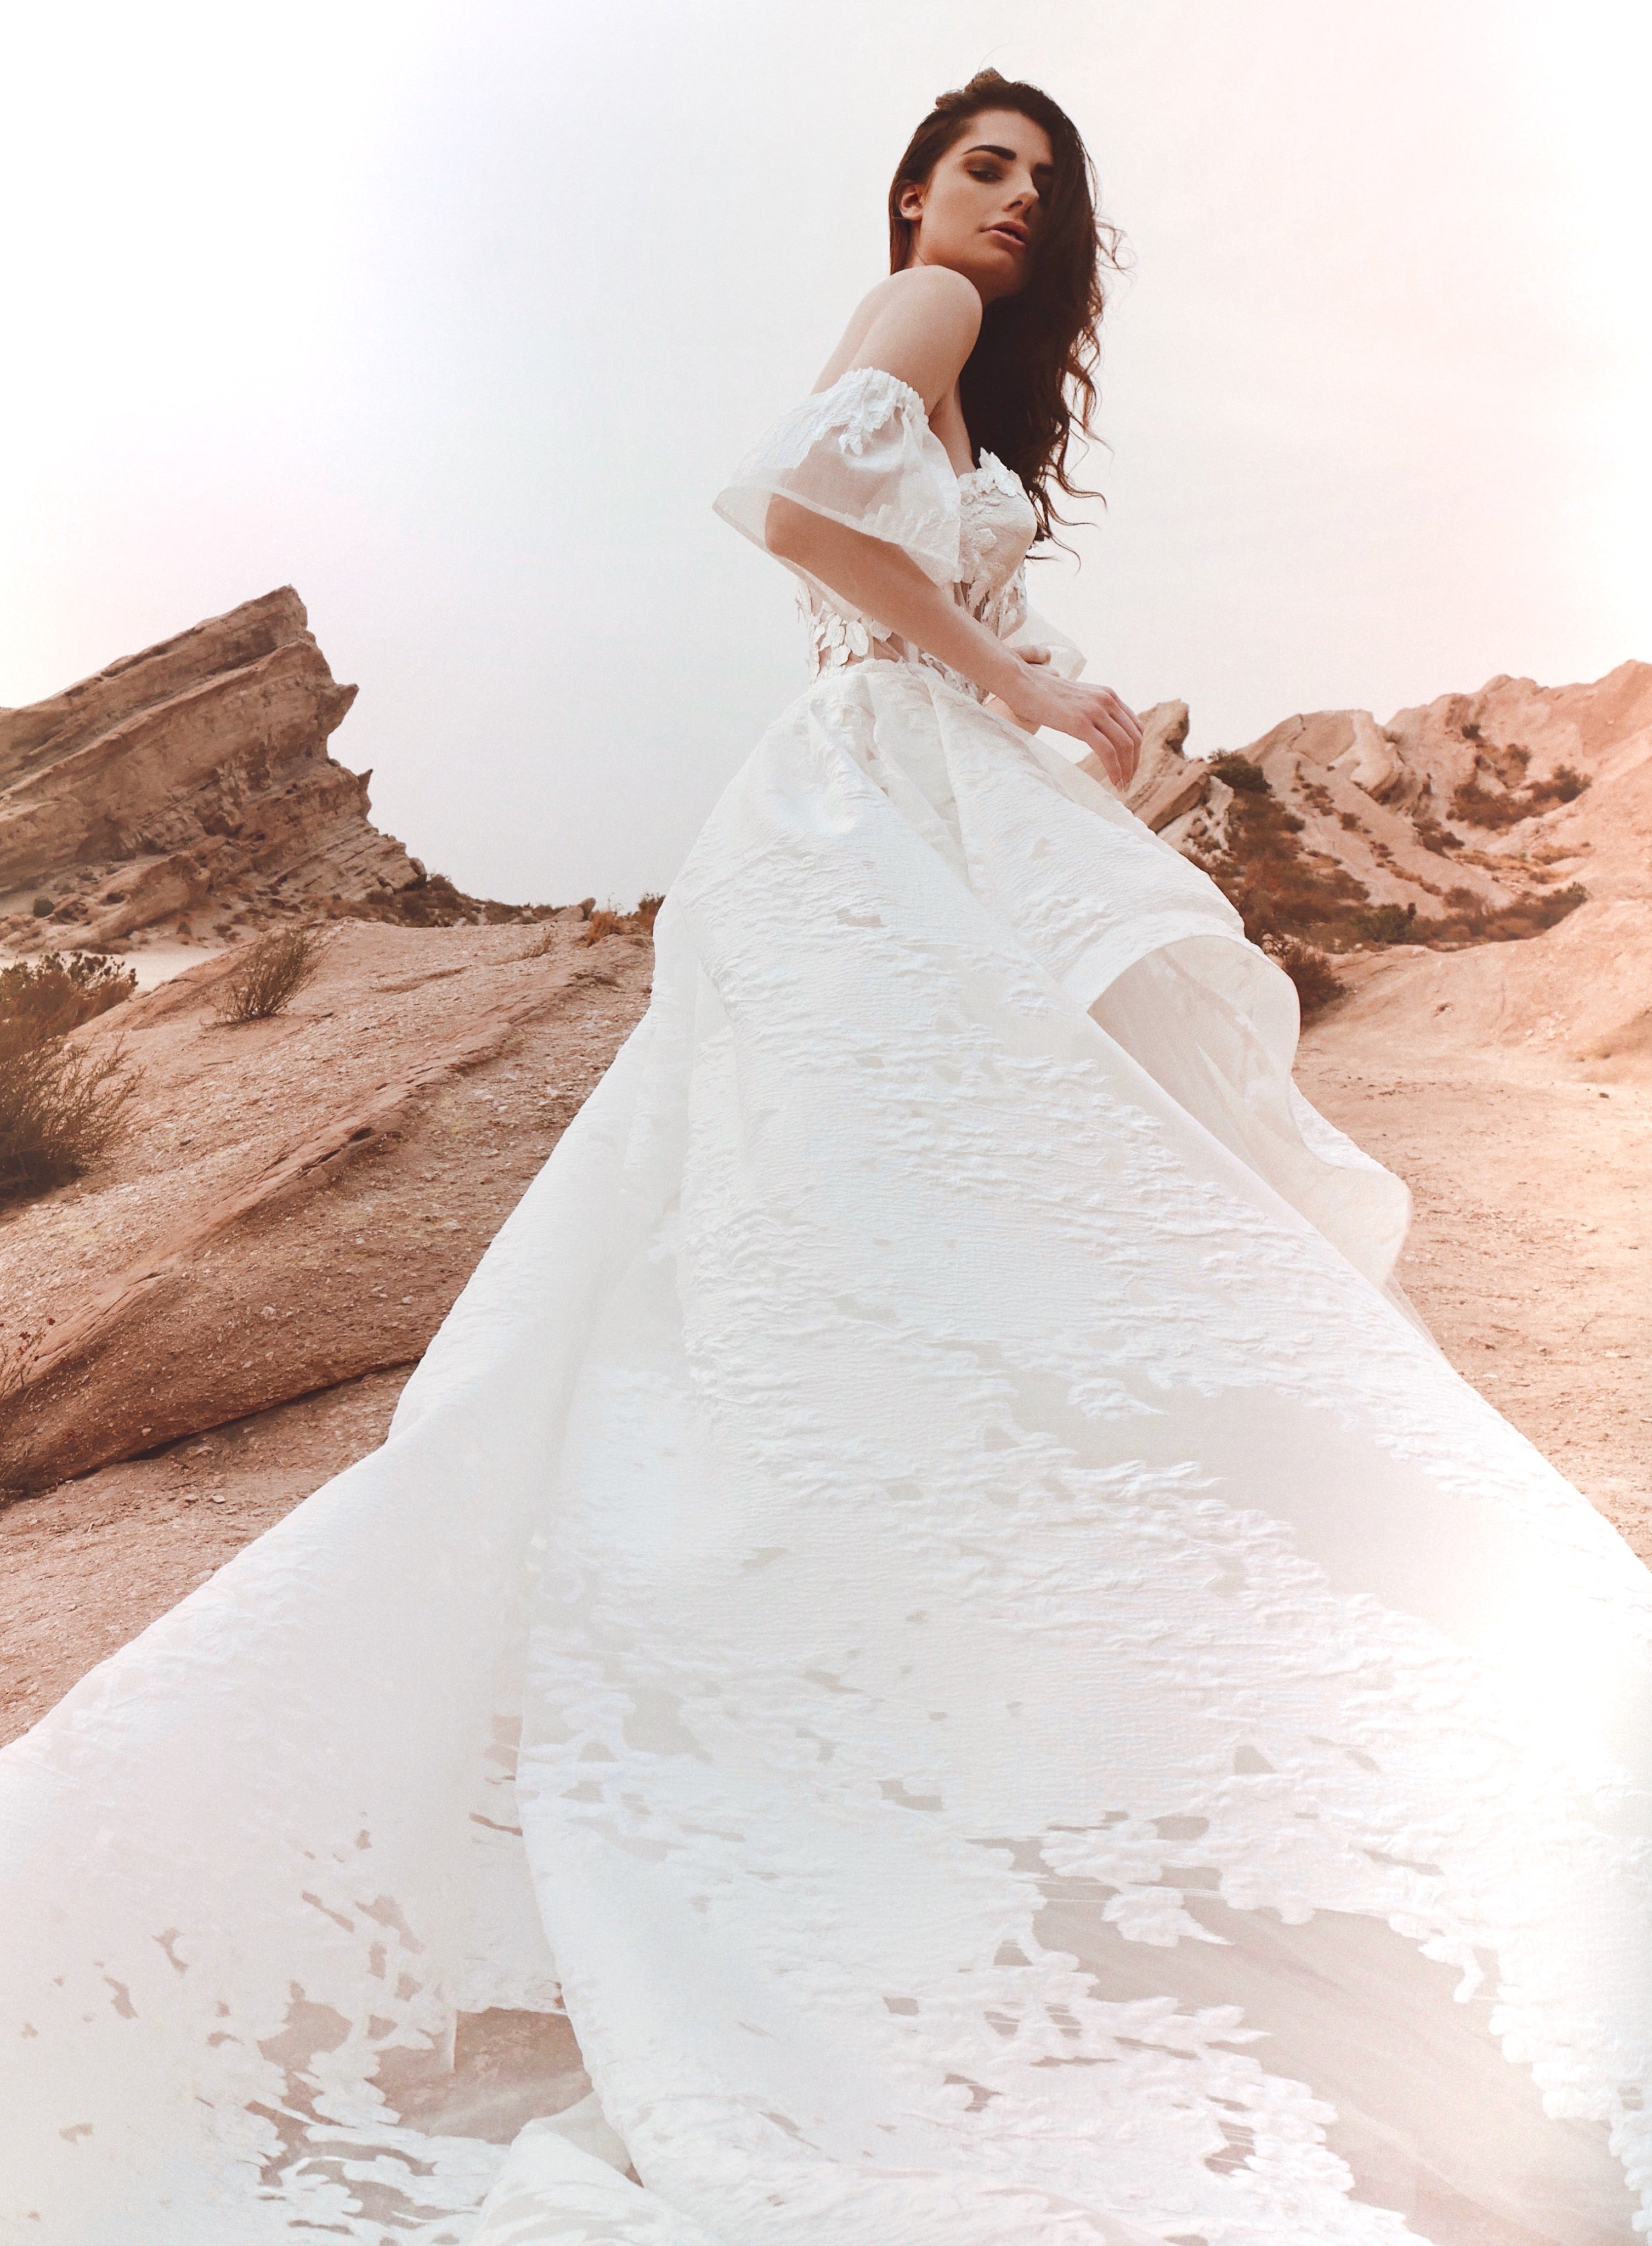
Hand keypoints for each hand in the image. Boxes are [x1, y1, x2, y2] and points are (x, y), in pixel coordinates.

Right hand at [1001, 653, 1142, 788]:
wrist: (1021, 682)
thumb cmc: (1041, 694)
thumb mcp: (1075, 700)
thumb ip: (1090, 711)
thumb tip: (1094, 731)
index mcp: (1108, 695)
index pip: (1135, 726)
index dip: (1136, 751)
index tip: (1129, 769)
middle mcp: (1107, 700)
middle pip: (1134, 738)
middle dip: (1134, 765)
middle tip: (1127, 784)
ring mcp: (1094, 710)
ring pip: (1124, 746)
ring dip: (1126, 770)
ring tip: (1121, 787)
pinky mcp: (1080, 723)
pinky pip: (1107, 751)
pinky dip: (1114, 769)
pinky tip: (1113, 781)